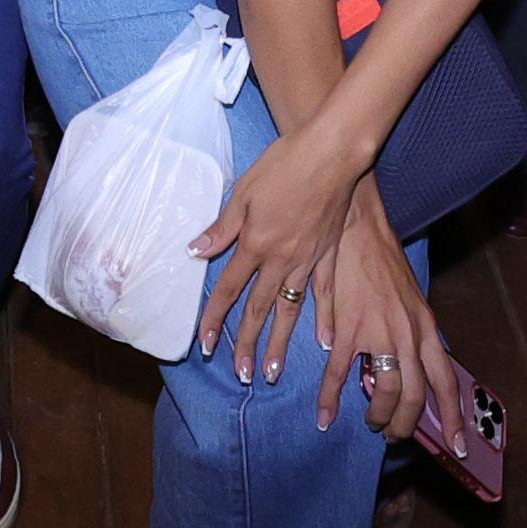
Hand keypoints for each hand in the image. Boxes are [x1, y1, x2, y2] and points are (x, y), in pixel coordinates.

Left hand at [192, 116, 364, 383]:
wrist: (331, 153)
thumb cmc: (283, 164)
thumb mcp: (244, 192)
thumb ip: (222, 227)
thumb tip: (195, 251)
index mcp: (255, 243)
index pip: (229, 288)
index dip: (214, 317)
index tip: (204, 344)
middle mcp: (280, 259)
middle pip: (258, 308)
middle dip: (247, 344)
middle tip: (241, 375)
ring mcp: (308, 259)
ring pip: (290, 309)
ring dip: (279, 342)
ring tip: (272, 371)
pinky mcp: (330, 253)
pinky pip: (326, 293)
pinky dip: (325, 319)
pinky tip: (325, 343)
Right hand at [312, 186, 452, 437]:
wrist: (358, 227)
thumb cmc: (382, 260)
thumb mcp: (411, 299)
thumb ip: (412, 335)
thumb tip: (409, 369)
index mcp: (426, 328)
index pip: (446, 382)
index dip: (453, 417)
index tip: (459, 445)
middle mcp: (409, 334)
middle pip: (414, 396)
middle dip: (405, 424)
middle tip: (395, 437)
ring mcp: (379, 332)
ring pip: (383, 391)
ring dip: (377, 415)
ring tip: (370, 422)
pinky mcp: (348, 327)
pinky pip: (341, 374)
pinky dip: (331, 399)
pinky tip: (325, 416)